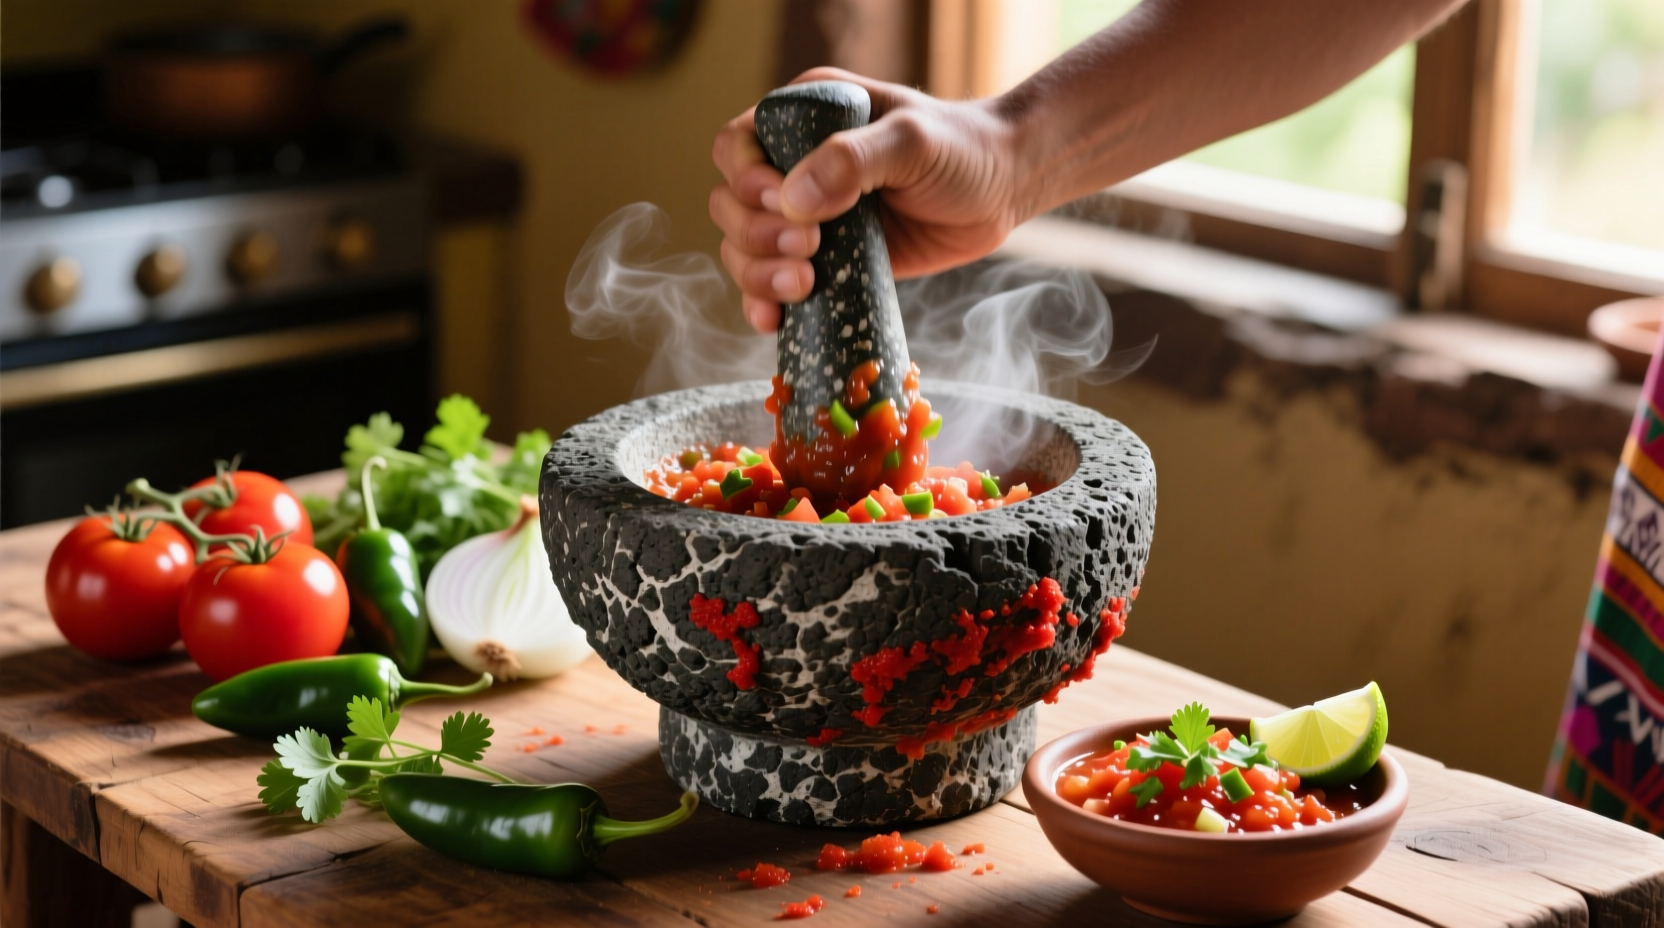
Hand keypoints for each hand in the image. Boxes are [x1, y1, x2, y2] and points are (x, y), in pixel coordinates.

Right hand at [710, 67, 1026, 332]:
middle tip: (808, 247)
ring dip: (757, 273)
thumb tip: (792, 201)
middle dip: (756, 233)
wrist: (1004, 189)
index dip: (744, 177)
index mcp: (805, 118)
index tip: (780, 201)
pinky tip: (773, 318)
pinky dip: (764, 303)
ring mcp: (808, 217)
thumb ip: (852, 161)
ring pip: (745, 248)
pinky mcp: (826, 260)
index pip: (738, 144)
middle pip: (732, 204)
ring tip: (802, 285)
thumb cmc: (963, 151)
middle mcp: (795, 165)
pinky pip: (774, 285)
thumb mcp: (911, 141)